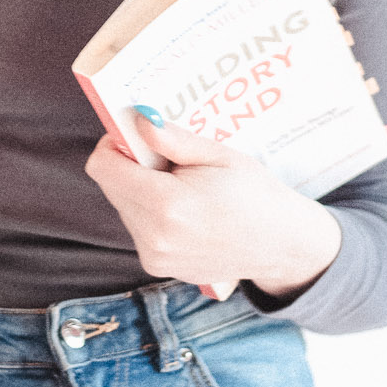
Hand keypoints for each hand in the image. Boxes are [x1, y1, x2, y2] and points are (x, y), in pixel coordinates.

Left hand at [84, 113, 341, 300]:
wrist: (283, 246)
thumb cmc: (255, 195)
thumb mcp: (218, 155)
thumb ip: (171, 139)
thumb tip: (136, 120)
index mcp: (166, 205)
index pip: (103, 166)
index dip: (114, 144)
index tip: (136, 137)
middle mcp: (154, 236)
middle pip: (110, 185)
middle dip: (130, 166)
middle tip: (168, 161)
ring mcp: (155, 256)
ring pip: (123, 206)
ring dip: (140, 190)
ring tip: (182, 188)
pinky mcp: (158, 267)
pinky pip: (137, 227)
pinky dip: (150, 213)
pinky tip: (184, 211)